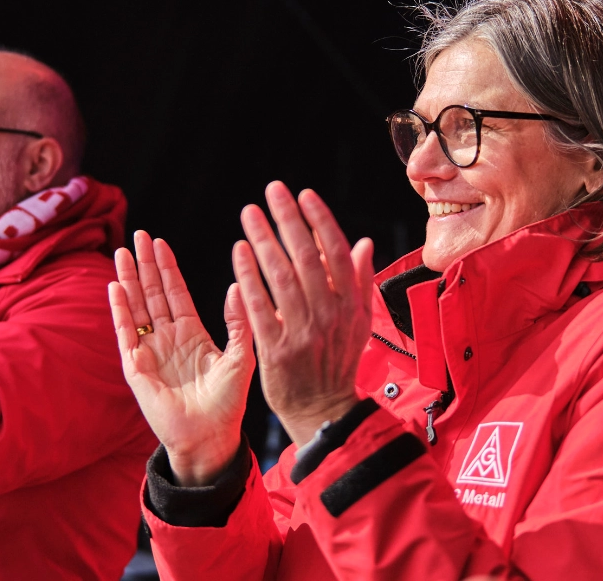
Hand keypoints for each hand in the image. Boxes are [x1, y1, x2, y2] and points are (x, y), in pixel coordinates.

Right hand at [109, 231, 256, 486]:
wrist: (210, 437)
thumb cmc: (228, 403)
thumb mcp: (240, 356)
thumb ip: (238, 322)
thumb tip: (237, 285)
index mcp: (191, 334)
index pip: (175, 292)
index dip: (166, 268)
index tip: (159, 241)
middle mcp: (167, 339)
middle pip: (151, 293)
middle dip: (144, 264)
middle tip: (138, 234)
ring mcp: (149, 351)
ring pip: (135, 307)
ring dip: (128, 280)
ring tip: (122, 252)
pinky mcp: (136, 368)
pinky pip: (125, 333)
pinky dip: (119, 310)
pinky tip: (114, 287)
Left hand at [233, 181, 373, 446]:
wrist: (323, 411)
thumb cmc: (338, 362)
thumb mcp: (359, 322)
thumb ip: (360, 280)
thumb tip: (363, 242)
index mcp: (351, 304)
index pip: (335, 251)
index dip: (319, 220)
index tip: (303, 194)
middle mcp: (329, 314)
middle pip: (307, 257)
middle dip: (288, 219)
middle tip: (272, 191)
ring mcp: (302, 332)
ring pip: (281, 276)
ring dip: (265, 240)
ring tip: (250, 213)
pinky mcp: (276, 350)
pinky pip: (260, 307)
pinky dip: (249, 277)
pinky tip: (239, 252)